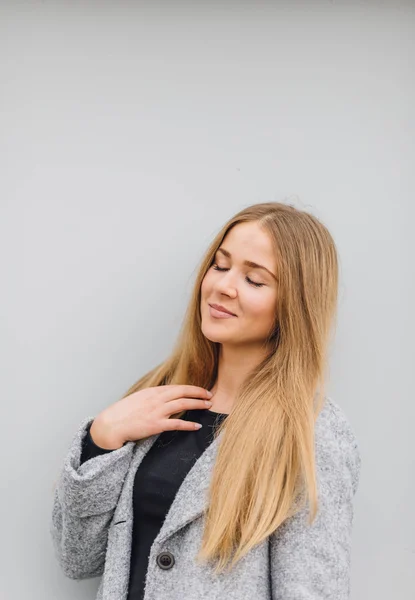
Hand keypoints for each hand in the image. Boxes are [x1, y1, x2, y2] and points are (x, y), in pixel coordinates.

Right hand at [89, 385, 213, 448]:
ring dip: (198, 404)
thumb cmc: (123, 413)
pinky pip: (177, 423)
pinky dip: (189, 424)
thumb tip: (165, 398)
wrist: (111, 424)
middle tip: (210, 396)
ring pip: (183, 404)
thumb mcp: (139, 399)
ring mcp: (157, 411)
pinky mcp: (156, 425)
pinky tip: (197, 426)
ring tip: (208, 406)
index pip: (177, 387)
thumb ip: (153, 398)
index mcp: (153, 391)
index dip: (192, 388)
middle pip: (183, 392)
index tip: (201, 390)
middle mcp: (157, 398)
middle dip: (199, 393)